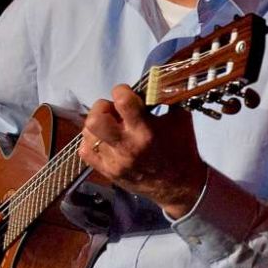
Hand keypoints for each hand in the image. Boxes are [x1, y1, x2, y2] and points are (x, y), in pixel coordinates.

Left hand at [80, 85, 208, 216]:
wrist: (180, 187)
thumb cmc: (182, 149)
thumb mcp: (180, 119)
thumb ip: (165, 99)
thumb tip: (155, 80)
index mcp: (146, 131)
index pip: (122, 100)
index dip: (122, 91)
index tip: (127, 95)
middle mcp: (127, 146)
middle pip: (96, 119)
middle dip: (102, 108)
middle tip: (113, 111)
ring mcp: (115, 161)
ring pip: (88, 133)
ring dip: (97, 124)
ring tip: (111, 127)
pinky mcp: (108, 172)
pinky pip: (85, 151)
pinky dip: (92, 141)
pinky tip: (105, 141)